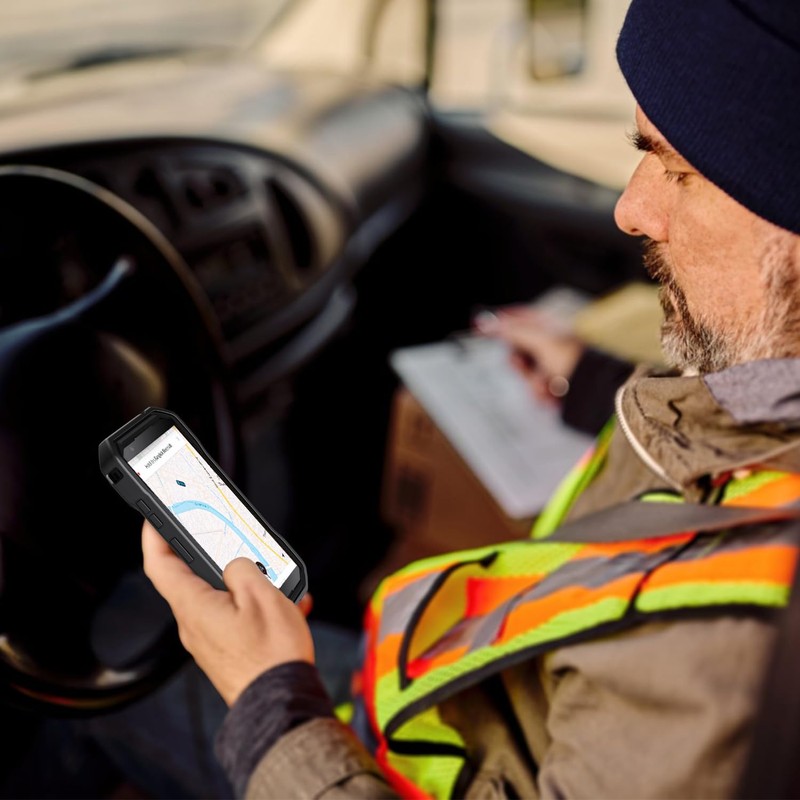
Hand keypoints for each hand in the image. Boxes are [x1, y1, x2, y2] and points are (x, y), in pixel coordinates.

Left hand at [141, 521, 313, 705]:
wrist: (281, 702)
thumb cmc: (270, 656)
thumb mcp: (261, 595)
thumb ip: (243, 568)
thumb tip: (237, 564)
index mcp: (194, 606)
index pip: (160, 564)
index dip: (154, 536)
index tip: (154, 517)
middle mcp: (194, 624)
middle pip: (192, 577)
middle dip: (213, 555)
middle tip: (228, 537)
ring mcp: (209, 639)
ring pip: (220, 596)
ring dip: (244, 582)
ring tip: (274, 578)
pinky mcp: (226, 649)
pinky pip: (235, 615)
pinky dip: (255, 604)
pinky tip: (284, 605)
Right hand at [474, 305, 584, 404]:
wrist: (594, 390)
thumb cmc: (574, 359)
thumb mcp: (538, 340)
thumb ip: (511, 331)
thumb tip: (487, 322)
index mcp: (550, 327)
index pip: (519, 318)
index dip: (500, 321)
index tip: (481, 325)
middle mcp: (550, 346)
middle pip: (517, 351)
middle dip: (518, 362)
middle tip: (521, 363)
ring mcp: (552, 368)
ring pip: (525, 374)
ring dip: (532, 380)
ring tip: (547, 383)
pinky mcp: (553, 389)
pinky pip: (535, 390)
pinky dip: (542, 392)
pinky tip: (554, 392)